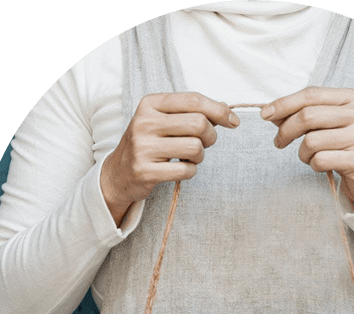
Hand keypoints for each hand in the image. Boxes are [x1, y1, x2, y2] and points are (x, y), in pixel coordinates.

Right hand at [101, 93, 239, 225]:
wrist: (119, 173)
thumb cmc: (150, 143)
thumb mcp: (164, 120)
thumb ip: (192, 112)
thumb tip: (226, 109)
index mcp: (150, 104)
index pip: (194, 100)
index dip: (220, 111)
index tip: (234, 121)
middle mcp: (144, 122)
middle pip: (199, 123)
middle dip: (210, 136)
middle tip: (204, 143)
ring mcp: (143, 147)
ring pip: (195, 147)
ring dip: (200, 156)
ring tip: (190, 157)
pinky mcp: (146, 171)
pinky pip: (186, 170)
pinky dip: (191, 171)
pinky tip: (180, 169)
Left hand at [260, 87, 353, 209]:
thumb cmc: (346, 147)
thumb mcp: (329, 124)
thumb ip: (305, 114)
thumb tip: (271, 112)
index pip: (311, 94)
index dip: (284, 104)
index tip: (265, 114)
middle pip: (308, 116)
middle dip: (286, 131)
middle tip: (279, 142)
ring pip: (311, 141)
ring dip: (302, 153)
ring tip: (310, 157)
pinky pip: (319, 160)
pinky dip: (313, 165)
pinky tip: (322, 165)